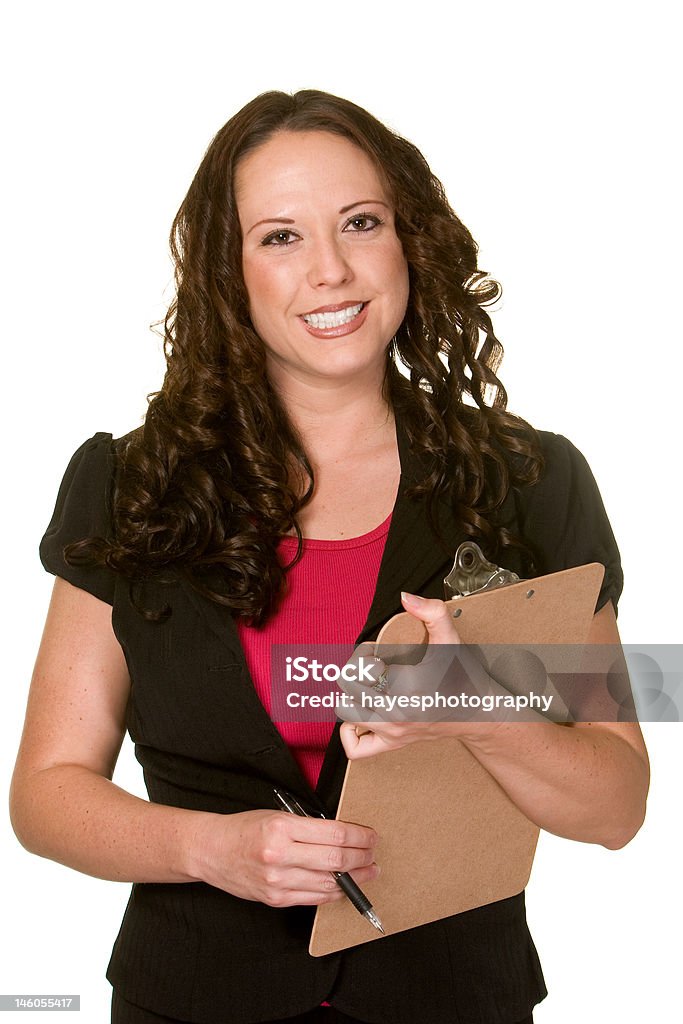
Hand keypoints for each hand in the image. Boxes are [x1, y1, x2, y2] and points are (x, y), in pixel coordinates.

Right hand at [189, 808, 378, 906]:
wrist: (212, 850)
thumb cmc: (246, 828)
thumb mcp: (278, 815)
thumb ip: (309, 827)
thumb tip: (345, 836)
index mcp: (281, 827)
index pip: (333, 834)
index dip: (359, 837)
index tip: (371, 836)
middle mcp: (279, 855)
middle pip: (335, 860)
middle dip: (362, 858)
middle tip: (373, 855)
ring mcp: (277, 881)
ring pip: (328, 884)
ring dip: (354, 879)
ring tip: (368, 872)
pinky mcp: (275, 899)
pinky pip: (314, 898)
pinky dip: (333, 893)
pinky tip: (345, 887)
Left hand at [339, 592, 497, 758]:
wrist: (479, 712)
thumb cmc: (463, 675)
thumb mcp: (449, 640)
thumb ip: (432, 612)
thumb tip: (405, 597)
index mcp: (405, 686)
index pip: (359, 668)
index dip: (364, 653)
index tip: (379, 652)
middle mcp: (395, 713)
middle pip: (347, 689)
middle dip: (357, 671)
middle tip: (375, 667)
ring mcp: (393, 732)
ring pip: (346, 714)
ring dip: (352, 696)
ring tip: (371, 687)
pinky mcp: (393, 744)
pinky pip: (356, 749)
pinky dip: (352, 732)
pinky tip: (365, 714)